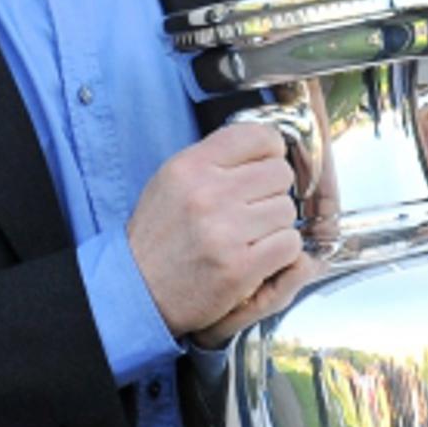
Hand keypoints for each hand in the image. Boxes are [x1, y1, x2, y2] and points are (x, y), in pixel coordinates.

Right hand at [127, 123, 320, 348]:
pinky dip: (280, 253)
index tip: (263, 168)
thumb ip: (214, 159)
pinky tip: (256, 257)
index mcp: (190, 166)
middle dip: (271, 193)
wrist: (138, 290)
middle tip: (250, 211)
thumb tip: (266, 145)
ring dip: (274, 226)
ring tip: (246, 238)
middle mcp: (207, 193)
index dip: (271, 152)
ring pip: (287, 210)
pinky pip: (289, 245)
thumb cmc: (159, 236)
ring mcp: (225, 231)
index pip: (259, 136)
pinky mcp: (239, 267)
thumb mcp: (172, 180)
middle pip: (280, 174)